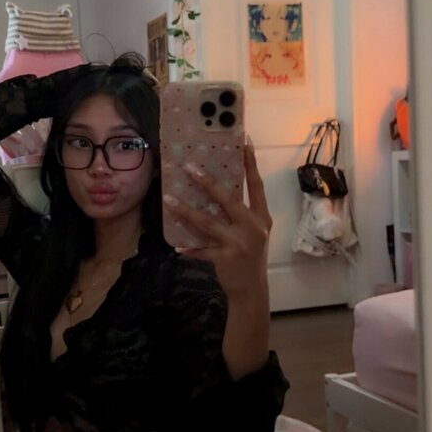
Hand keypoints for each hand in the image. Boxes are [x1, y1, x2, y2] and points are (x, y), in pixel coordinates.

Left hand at [164, 141, 271, 300]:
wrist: (252, 289)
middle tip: (189, 167)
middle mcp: (253, 227)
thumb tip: (216, 189)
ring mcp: (239, 243)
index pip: (256, 186)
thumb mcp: (254, 232)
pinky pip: (201, 249)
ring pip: (208, 222)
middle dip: (208, 182)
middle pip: (229, 199)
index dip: (251, 164)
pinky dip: (189, 248)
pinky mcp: (225, 258)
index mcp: (262, 218)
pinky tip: (176, 246)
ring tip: (169, 199)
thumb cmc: (250, 255)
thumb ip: (242, 214)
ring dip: (186, 210)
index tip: (244, 142)